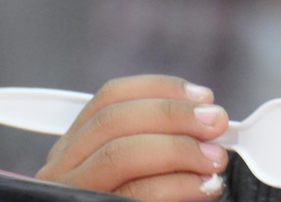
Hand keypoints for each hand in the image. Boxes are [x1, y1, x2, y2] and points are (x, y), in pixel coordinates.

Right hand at [35, 75, 230, 200]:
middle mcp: (62, 171)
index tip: (203, 96)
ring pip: (120, 154)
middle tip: (218, 125)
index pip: (109, 98)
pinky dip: (176, 187)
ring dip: (179, 149)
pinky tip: (203, 187)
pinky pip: (134, 196)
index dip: (160, 90)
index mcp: (75, 150)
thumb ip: (161, 146)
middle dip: (175, 115)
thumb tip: (209, 123)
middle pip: (115, 120)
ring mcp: (70, 197)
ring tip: (216, 162)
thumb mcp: (142, 175)